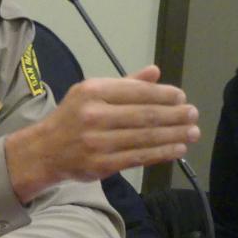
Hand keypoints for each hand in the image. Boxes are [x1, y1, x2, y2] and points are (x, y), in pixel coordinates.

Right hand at [4, 65, 199, 203]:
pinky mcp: (102, 165)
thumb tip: (155, 72)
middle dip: (174, 115)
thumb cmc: (72, 117)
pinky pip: (139, 157)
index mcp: (93, 91)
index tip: (181, 97)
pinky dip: (162, 153)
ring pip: (145, 138)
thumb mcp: (91, 92)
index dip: (163, 95)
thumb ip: (125, 83)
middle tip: (193, 113)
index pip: (136, 92)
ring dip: (174, 135)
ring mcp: (98, 142)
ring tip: (192, 131)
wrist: (44, 150)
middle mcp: (94, 115)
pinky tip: (177, 148)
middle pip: (144, 115)